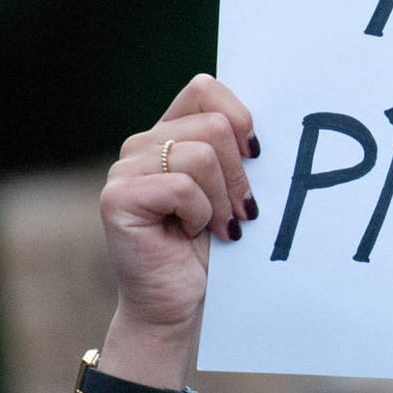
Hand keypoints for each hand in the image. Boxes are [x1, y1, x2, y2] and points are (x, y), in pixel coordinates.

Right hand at [101, 74, 259, 340]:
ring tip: (217, 226)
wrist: (181, 303)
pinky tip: (190, 233)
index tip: (257, 155)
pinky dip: (200, 214)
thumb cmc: (215, 247)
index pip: (205, 89)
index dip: (240, 117)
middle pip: (214, 125)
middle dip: (240, 174)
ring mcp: (124, 169)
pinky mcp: (116, 198)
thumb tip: (275, 118)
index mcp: (170, 133)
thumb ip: (238, 149)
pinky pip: (181, 186)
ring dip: (222, 199)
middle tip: (240, 211)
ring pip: (201, 156)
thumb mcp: (234, 187)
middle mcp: (142, 144)